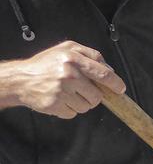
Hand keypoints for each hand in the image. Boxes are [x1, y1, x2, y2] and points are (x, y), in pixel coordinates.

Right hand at [7, 41, 125, 117]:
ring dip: (81, 103)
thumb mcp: (67, 49)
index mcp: (74, 59)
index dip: (116, 84)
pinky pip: (73, 113)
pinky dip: (69, 109)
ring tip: (68, 93)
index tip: (120, 89)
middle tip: (84, 90)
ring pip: (87, 106)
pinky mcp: (54, 105)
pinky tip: (60, 99)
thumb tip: (110, 70)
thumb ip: (91, 55)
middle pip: (97, 96)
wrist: (20, 79)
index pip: (104, 74)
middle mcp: (68, 75)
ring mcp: (61, 91)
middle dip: (94, 96)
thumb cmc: (46, 64)